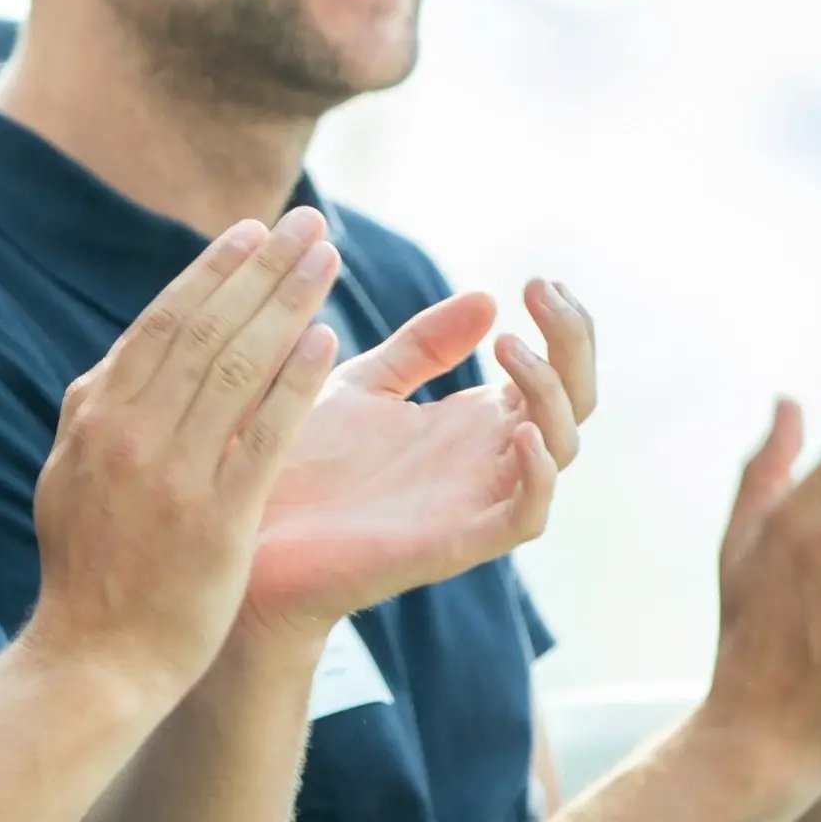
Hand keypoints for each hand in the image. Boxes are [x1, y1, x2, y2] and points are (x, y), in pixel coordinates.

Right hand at [28, 208, 339, 697]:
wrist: (92, 661)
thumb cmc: (88, 572)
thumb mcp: (70, 477)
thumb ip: (98, 417)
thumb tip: (119, 363)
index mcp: (95, 416)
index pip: (160, 324)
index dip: (210, 273)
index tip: (251, 232)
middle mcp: (128, 432)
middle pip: (204, 328)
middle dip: (259, 268)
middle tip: (306, 224)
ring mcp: (171, 472)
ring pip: (236, 366)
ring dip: (285, 304)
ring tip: (326, 260)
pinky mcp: (216, 517)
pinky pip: (262, 433)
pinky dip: (294, 382)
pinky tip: (328, 342)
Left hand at [246, 284, 571, 633]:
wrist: (247, 528)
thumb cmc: (301, 462)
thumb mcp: (364, 385)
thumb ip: (423, 347)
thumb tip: (488, 297)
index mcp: (470, 422)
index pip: (552, 371)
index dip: (562, 327)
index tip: (539, 279)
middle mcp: (484, 459)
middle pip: (573, 402)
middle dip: (571, 344)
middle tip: (542, 291)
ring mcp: (474, 500)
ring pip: (560, 450)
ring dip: (550, 393)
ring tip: (509, 346)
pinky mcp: (454, 542)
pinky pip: (526, 516)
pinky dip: (538, 476)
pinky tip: (522, 432)